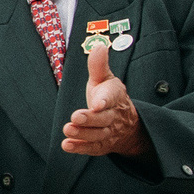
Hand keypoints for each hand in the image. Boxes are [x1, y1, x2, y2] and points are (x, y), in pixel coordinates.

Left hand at [63, 36, 149, 157]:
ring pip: (98, 135)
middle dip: (90, 119)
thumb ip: (99, 66)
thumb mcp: (105, 79)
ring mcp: (108, 132)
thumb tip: (98, 45)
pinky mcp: (102, 144)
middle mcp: (113, 116)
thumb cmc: (109, 96)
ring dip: (83, 134)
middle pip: (104, 119)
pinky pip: (92, 148)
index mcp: (115, 96)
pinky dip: (80, 148)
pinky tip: (67, 145)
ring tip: (68, 129)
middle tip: (75, 116)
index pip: (112, 98)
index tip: (97, 103)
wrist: (127, 124)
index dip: (105, 101)